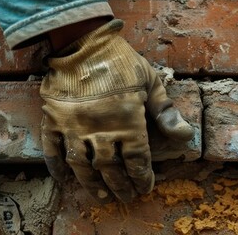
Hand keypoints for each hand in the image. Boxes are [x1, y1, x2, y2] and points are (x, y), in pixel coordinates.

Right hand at [40, 19, 193, 202]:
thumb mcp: (151, 82)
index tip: (146, 187)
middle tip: (126, 196)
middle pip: (110, 169)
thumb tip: (185, 137)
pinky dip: (56, 167)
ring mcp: (73, 127)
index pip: (136, 160)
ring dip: (91, 184)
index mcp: (126, 121)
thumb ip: (166, 112)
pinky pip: (51, 150)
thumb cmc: (121, 61)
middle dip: (120, 185)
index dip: (142, 177)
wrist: (81, 41)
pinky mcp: (52, 120)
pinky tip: (63, 179)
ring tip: (100, 196)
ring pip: (81, 166)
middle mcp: (99, 129)